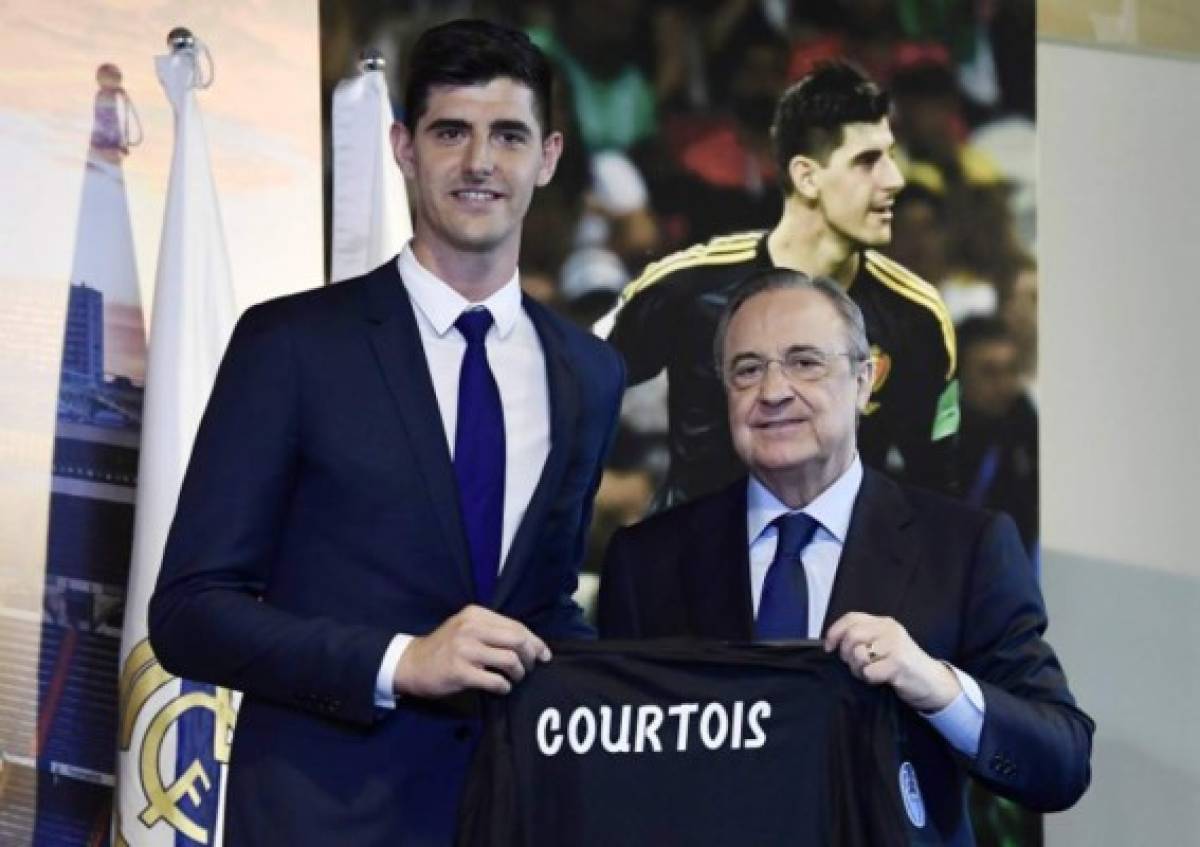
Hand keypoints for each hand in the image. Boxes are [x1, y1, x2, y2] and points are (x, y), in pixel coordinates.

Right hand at [394, 605, 550, 697]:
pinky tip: (501, 688)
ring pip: (510, 660)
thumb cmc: (445, 647)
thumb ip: (492, 630)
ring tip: (514, 678)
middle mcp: (470, 628)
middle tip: (529, 668)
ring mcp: (464, 649)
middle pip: (517, 640)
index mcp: (475, 614)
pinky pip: (495, 680)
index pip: (516, 625)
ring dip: (518, 673)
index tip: (544, 654)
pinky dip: (504, 686)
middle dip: (530, 657)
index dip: (534, 641)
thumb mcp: (466, 628)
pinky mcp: (460, 671)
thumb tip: (529, 643)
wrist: (412, 664)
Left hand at [823, 612, 959, 712]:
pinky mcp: (899, 664)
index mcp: (884, 623)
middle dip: (846, 654)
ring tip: (870, 673)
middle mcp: (889, 630)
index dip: (834, 632)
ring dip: (858, 669)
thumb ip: (864, 638)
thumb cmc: (903, 666)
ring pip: (858, 654)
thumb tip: (833, 643)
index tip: (828, 647)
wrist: (933, 683)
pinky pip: (869, 672)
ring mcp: (895, 645)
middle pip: (851, 636)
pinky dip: (870, 679)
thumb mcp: (884, 645)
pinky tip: (881, 680)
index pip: (851, 618)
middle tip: (854, 666)